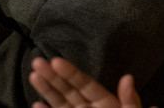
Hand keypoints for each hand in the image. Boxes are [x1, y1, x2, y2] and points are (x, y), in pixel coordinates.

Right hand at [30, 57, 151, 107]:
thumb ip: (130, 101)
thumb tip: (128, 77)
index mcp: (104, 102)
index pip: (85, 84)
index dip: (71, 73)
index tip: (56, 61)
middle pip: (68, 90)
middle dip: (52, 76)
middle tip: (37, 62)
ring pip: (60, 102)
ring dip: (46, 90)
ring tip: (33, 75)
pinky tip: (36, 105)